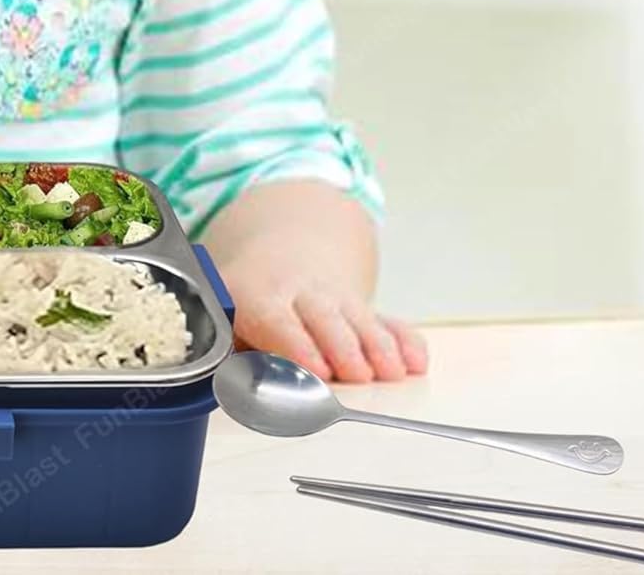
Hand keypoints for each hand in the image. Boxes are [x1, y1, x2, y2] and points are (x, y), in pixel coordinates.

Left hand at [222, 247, 427, 383]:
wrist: (280, 256)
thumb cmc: (249, 305)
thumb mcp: (228, 319)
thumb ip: (233, 355)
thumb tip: (237, 388)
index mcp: (259, 295)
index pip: (277, 320)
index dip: (297, 345)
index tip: (317, 370)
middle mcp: (302, 293)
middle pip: (326, 319)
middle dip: (342, 346)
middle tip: (357, 375)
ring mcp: (339, 299)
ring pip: (361, 320)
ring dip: (378, 346)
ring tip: (391, 373)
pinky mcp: (367, 310)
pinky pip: (391, 322)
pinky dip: (405, 341)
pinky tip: (416, 363)